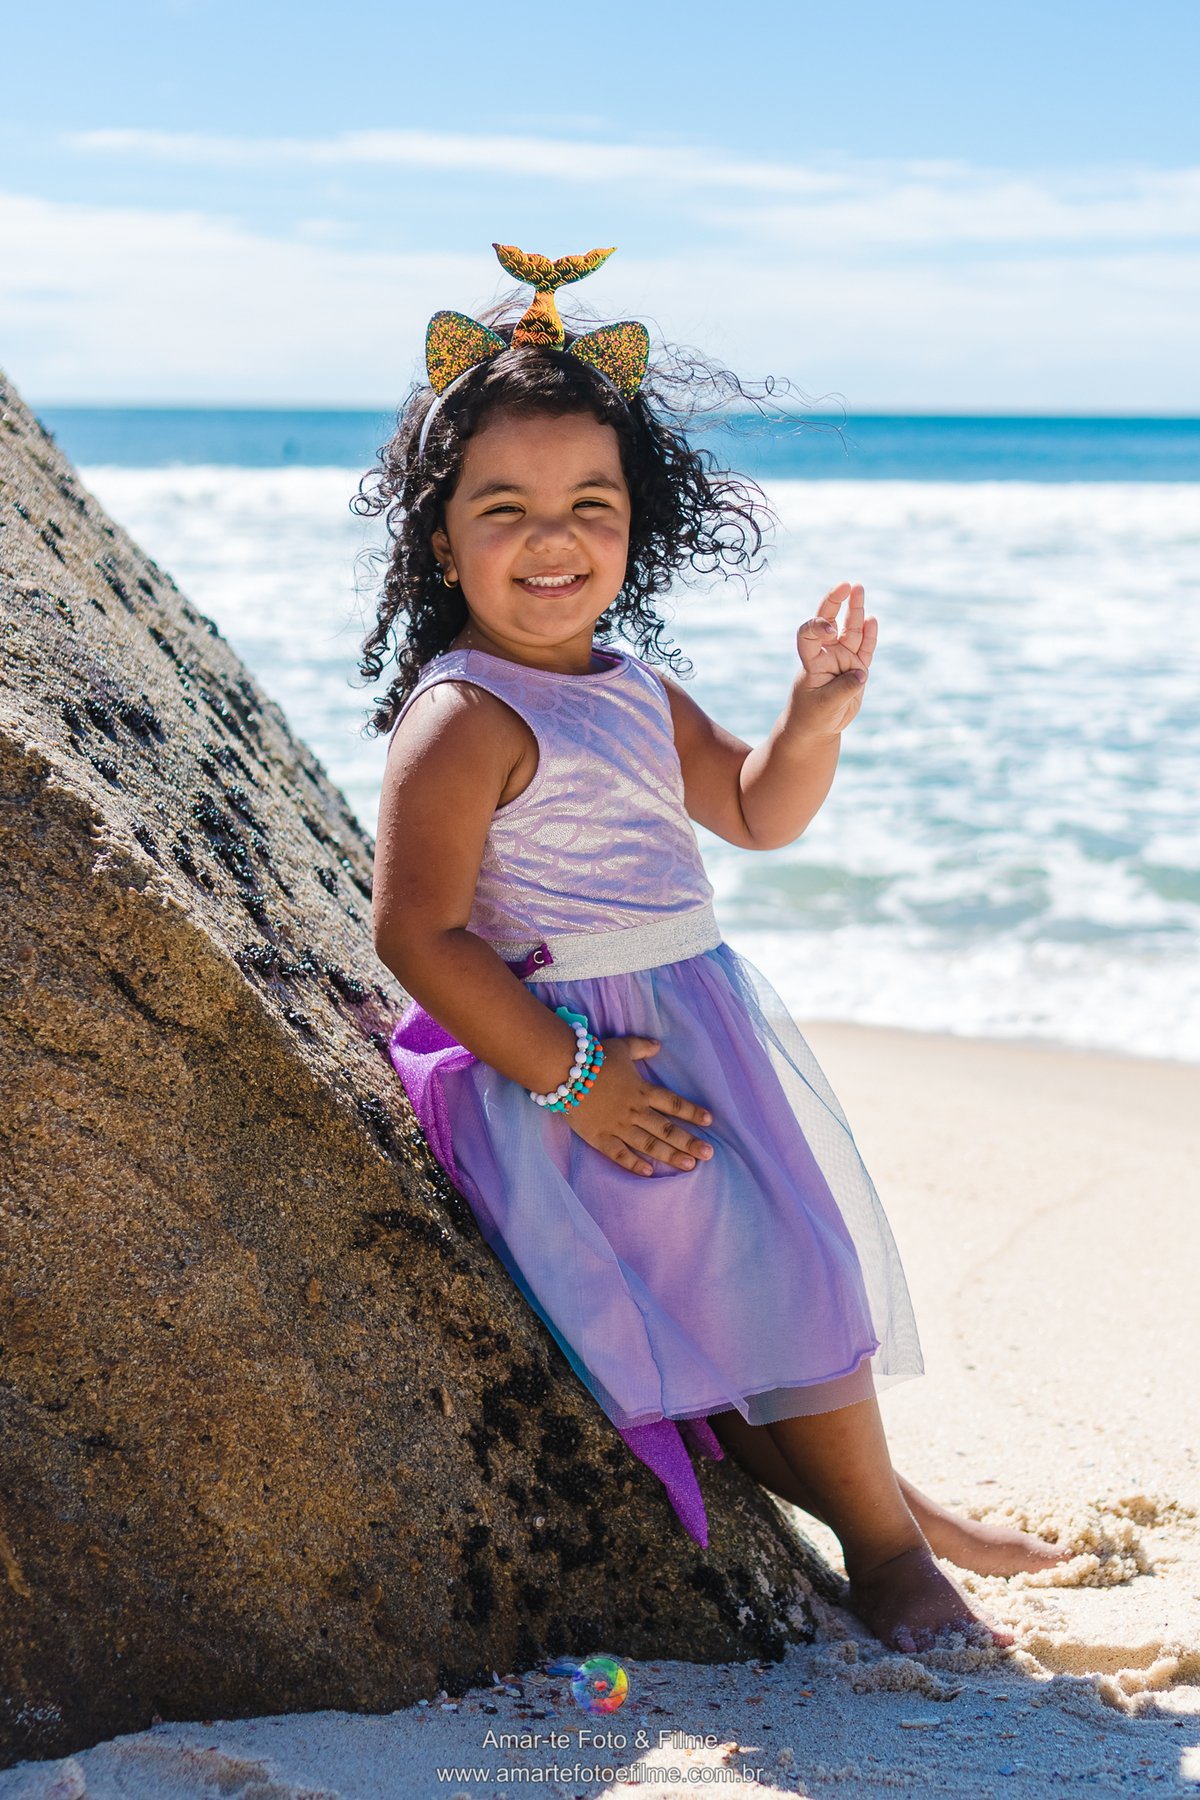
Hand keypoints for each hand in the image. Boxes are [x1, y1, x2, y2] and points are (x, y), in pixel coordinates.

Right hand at [568, 1036, 713, 1177]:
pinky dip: (634, 1164)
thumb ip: (641, 1047)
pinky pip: (619, 1154)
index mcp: (642, 1090)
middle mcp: (635, 1111)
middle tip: (708, 1154)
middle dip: (689, 1142)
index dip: (692, 1111)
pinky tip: (649, 1172)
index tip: (709, 1120)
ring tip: (689, 1165)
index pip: (673, 1103)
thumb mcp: (621, 1047)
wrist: (564, 1070)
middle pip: (667, 1129)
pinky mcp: (599, 1137)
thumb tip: (658, 1045)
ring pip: (649, 1144)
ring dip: (670, 1155)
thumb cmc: (593, 1057)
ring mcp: (618, 1126)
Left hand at [794, 582, 877, 736]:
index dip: (817, 627)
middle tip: (845, 585)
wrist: (816, 728)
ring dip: (855, 610)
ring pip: (851, 631)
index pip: (808, 635)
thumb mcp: (824, 705)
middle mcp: (828, 655)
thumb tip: (862, 673)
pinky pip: (865, 649)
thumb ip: (843, 689)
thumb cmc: (812, 716)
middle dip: (835, 603)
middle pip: (830, 622)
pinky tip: (871, 619)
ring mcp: (843, 660)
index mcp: (812, 661)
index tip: (829, 631)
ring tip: (859, 588)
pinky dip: (869, 635)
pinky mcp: (857, 669)